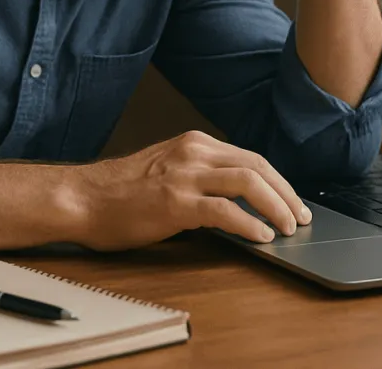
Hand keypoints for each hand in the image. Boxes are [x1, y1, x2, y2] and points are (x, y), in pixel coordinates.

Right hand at [67, 130, 310, 250]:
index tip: (292, 201)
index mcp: (194, 144)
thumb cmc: (119, 192)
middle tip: (300, 217)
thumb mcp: (167, 170)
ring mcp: (184, 175)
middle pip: (258, 166)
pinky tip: (261, 237)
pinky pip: (224, 210)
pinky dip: (249, 224)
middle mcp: (193, 152)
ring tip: (288, 228)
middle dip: (286, 194)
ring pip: (248, 182)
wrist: (81, 198)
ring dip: (276, 206)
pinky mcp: (175, 201)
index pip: (251, 158)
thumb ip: (199, 177)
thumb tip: (237, 203)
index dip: (278, 181)